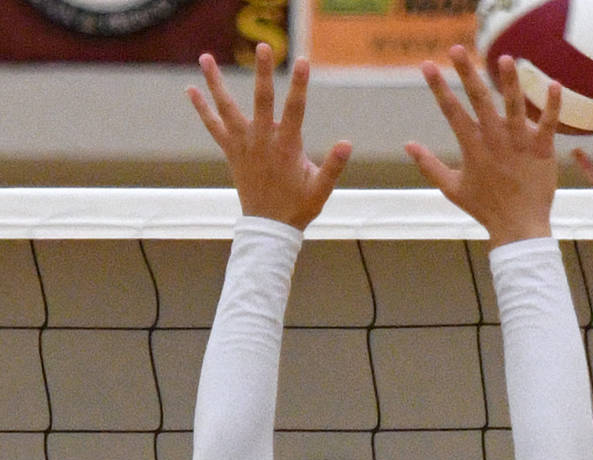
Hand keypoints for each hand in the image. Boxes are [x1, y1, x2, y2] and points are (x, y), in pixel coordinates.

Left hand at [187, 43, 350, 229]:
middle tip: (263, 46)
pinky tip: (190, 90)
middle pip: (261, 100)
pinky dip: (202, 108)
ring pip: (227, 108)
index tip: (303, 61)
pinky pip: (213, 126)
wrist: (268, 227)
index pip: (295, 109)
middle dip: (263, 72)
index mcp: (286, 147)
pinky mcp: (231, 151)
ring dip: (215, 82)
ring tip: (205, 58)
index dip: (300, 85)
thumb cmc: (298, 207)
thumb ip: (334, 166)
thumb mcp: (321, 188)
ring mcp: (243, 145)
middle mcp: (261, 141)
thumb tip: (347, 144)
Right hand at [405, 48, 560, 249]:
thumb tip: (407, 144)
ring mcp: (519, 144)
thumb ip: (429, 165)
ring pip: (514, 107)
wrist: (519, 227)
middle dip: (467, 73)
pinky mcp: (542, 151)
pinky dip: (552, 105)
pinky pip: (548, 124)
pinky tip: (553, 84)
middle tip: (456, 48)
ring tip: (505, 58)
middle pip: (479, 101)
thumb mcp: (451, 187)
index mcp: (472, 147)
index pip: (451, 111)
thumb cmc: (485, 208)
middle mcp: (495, 141)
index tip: (427, 65)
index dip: (439, 87)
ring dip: (510, 82)